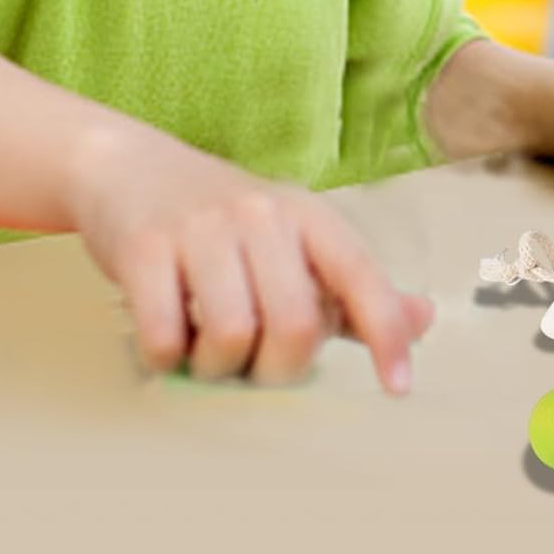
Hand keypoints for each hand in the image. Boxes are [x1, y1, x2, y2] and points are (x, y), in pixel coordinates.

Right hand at [70, 123, 432, 391]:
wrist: (131, 167)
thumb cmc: (224, 220)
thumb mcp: (295, 239)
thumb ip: (353, 288)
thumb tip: (423, 319)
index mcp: (308, 216)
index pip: (360, 274)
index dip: (385, 331)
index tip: (398, 386)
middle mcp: (261, 215)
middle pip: (295, 325)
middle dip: (278, 368)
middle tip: (254, 362)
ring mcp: (201, 229)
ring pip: (231, 335)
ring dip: (217, 366)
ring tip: (205, 346)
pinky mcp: (144, 248)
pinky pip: (164, 335)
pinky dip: (166, 357)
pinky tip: (167, 337)